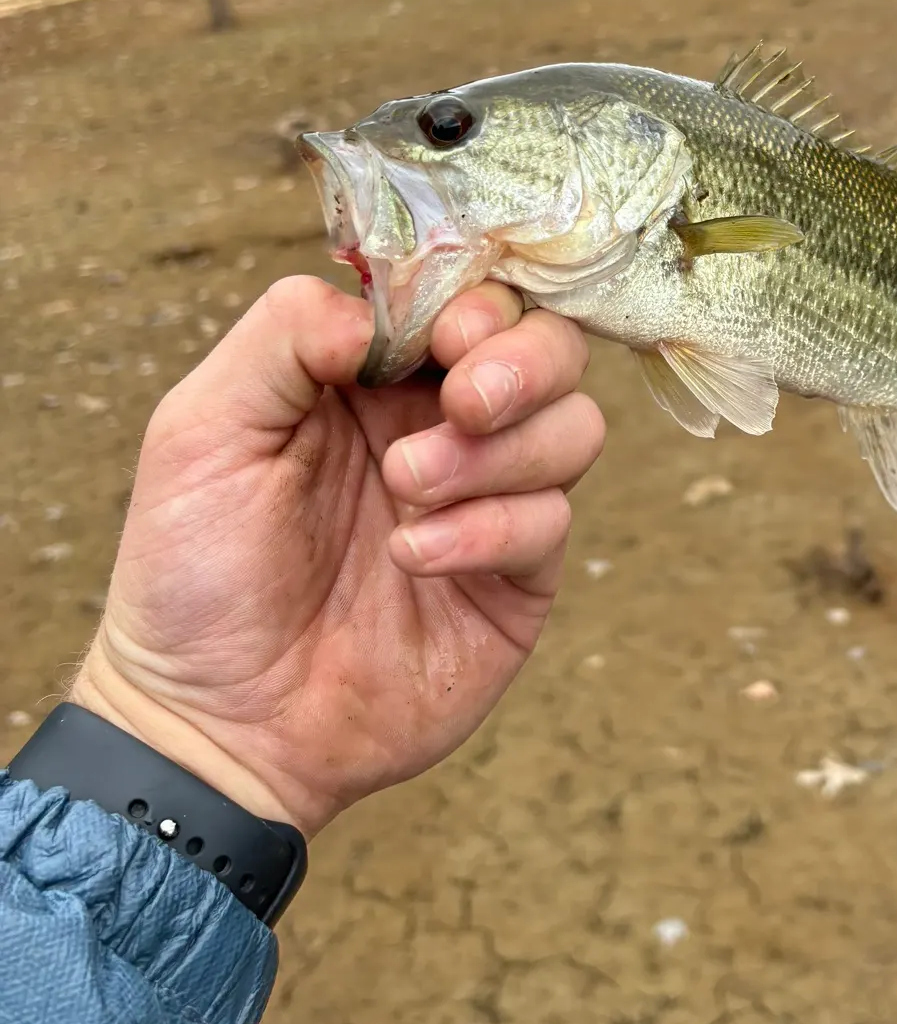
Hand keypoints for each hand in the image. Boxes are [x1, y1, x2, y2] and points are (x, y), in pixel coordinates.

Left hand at [68, 276, 603, 835]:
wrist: (218, 723)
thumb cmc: (195, 572)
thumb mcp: (202, 429)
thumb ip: (285, 336)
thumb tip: (384, 310)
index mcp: (376, 378)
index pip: (470, 300)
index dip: (478, 304)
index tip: (447, 337)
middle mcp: (445, 427)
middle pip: (551, 350)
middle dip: (523, 363)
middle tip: (464, 403)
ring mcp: (489, 501)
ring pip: (575, 428)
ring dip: (497, 453)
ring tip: (406, 491)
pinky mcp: (516, 579)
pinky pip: (550, 523)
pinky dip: (489, 529)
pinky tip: (414, 558)